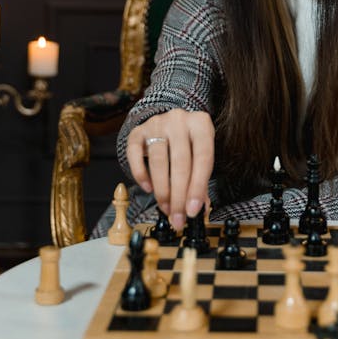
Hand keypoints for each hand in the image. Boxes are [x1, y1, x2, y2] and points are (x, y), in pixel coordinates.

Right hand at [125, 109, 213, 231]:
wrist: (169, 120)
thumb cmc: (189, 142)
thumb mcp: (200, 153)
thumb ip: (201, 179)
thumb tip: (198, 209)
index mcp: (201, 123)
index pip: (203, 158)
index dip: (198, 187)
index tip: (193, 211)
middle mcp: (179, 120)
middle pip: (180, 162)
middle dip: (178, 196)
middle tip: (178, 218)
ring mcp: (157, 123)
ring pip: (158, 160)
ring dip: (162, 190)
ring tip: (165, 208)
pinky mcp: (138, 131)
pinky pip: (134, 154)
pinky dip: (141, 174)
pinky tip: (148, 188)